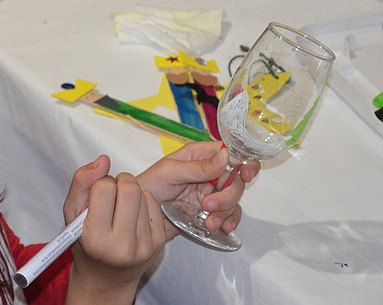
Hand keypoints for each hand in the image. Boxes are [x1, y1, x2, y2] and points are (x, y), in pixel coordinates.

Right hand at [64, 166, 165, 304]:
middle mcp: (122, 245)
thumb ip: (82, 183)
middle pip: (130, 187)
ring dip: (132, 194)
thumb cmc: (85, 243)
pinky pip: (155, 204)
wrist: (105, 279)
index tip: (96, 197)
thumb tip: (103, 159)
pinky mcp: (159, 244)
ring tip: (120, 210)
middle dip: (120, 182)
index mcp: (96, 238)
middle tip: (112, 195)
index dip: (99, 185)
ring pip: (143, 194)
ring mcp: (144, 246)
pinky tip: (133, 216)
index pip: (104, 187)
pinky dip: (144, 203)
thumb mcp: (72, 214)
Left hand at [136, 141, 259, 238]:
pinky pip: (229, 215)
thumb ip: (197, 167)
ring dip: (226, 211)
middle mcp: (209, 173)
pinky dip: (228, 222)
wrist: (137, 215)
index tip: (245, 174)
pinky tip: (221, 228)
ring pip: (233, 199)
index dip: (242, 161)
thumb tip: (225, 156)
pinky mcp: (210, 212)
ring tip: (209, 222)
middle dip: (228, 194)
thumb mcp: (169, 172)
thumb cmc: (149, 185)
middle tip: (208, 205)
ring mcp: (211, 194)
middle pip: (235, 179)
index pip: (228, 153)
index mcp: (199, 156)